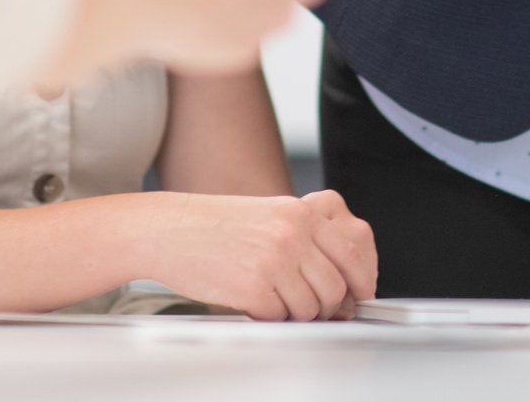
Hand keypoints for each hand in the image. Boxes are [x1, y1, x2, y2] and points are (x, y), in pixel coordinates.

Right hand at [136, 190, 375, 319]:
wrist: (169, 230)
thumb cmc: (215, 225)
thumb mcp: (270, 214)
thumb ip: (307, 237)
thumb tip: (340, 276)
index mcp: (300, 212)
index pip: (351, 251)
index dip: (360, 279)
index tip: (359, 293)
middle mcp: (292, 234)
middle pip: (335, 286)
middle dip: (327, 305)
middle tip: (311, 306)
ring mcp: (275, 261)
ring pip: (311, 307)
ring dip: (297, 312)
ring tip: (273, 298)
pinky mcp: (253, 288)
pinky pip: (280, 317)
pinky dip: (269, 315)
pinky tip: (252, 299)